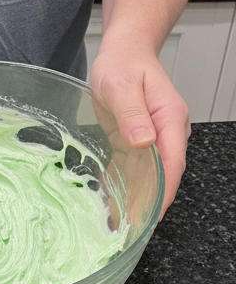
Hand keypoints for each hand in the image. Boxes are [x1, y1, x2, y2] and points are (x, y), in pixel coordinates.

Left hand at [90, 44, 189, 216]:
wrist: (123, 52)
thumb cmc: (122, 64)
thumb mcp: (121, 87)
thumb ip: (132, 115)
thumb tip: (145, 142)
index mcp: (169, 120)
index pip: (173, 163)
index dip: (164, 192)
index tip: (152, 216)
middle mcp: (166, 133)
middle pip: (163, 176)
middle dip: (149, 204)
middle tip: (129, 232)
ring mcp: (153, 140)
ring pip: (148, 177)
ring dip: (136, 200)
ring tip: (118, 227)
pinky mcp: (138, 143)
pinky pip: (133, 171)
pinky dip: (124, 189)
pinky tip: (110, 207)